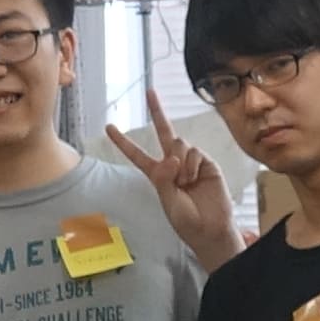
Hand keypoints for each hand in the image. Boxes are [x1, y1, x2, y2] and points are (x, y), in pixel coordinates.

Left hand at [101, 93, 238, 269]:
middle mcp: (173, 163)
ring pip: (178, 143)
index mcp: (157, 174)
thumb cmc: (187, 221)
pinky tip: (195, 180)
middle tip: (149, 91)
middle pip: (164, 131)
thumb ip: (164, 179)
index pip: (137, 154)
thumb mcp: (168, 203)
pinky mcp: (206, 162)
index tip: (109, 127)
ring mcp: (190, 161)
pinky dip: (191, 166)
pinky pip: (194, 152)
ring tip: (185, 183)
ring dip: (179, 163)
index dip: (123, 142)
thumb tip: (172, 157)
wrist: (211, 229)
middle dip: (157, 111)